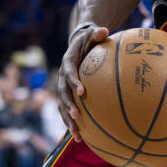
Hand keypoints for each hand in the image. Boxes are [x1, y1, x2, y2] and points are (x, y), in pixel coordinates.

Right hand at [58, 24, 108, 141]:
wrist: (77, 43)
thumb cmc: (88, 39)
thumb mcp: (92, 33)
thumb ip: (97, 33)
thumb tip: (105, 29)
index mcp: (68, 62)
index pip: (69, 72)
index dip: (74, 82)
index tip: (82, 92)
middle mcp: (62, 76)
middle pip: (62, 93)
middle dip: (68, 106)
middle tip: (77, 117)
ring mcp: (63, 87)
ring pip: (62, 106)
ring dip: (68, 121)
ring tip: (77, 136)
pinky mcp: (67, 95)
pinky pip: (68, 110)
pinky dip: (72, 124)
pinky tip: (81, 138)